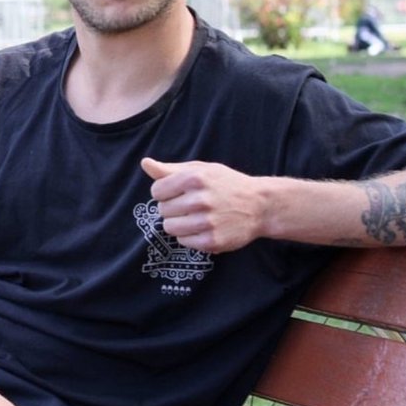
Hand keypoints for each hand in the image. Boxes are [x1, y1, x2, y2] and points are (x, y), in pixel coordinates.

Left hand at [142, 157, 264, 253]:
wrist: (260, 205)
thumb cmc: (226, 184)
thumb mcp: (201, 170)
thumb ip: (170, 169)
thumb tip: (145, 163)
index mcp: (194, 178)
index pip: (156, 191)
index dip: (165, 192)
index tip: (178, 192)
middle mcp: (200, 200)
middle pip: (162, 210)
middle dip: (173, 207)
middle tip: (191, 205)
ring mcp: (206, 222)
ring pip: (169, 227)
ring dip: (178, 223)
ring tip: (194, 217)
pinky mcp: (212, 241)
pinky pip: (183, 241)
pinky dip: (189, 236)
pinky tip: (202, 228)